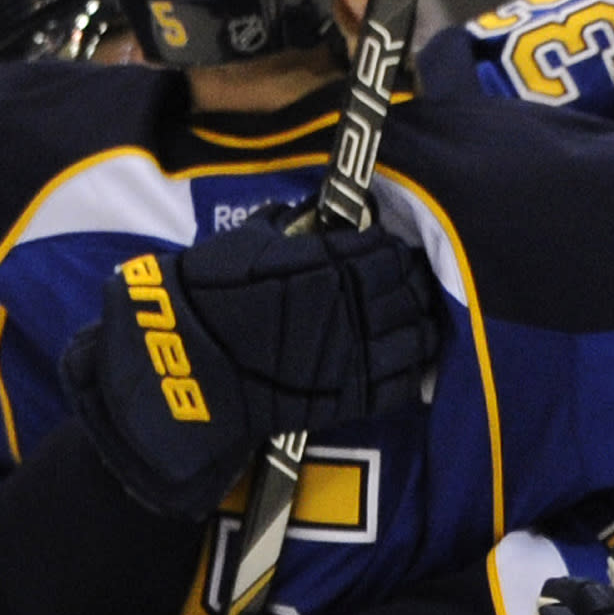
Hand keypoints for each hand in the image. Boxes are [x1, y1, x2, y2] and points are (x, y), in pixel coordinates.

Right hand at [61, 205, 442, 519]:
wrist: (189, 366)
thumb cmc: (208, 298)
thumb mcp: (247, 244)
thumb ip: (290, 229)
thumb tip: (313, 216)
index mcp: (328, 264)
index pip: (386, 251)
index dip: (396, 250)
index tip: (395, 251)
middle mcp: (350, 306)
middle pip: (408, 292)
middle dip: (417, 285)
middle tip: (417, 284)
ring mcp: (353, 355)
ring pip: (415, 338)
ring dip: (424, 327)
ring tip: (423, 321)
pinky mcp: (347, 398)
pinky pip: (398, 384)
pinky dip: (412, 371)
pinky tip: (412, 362)